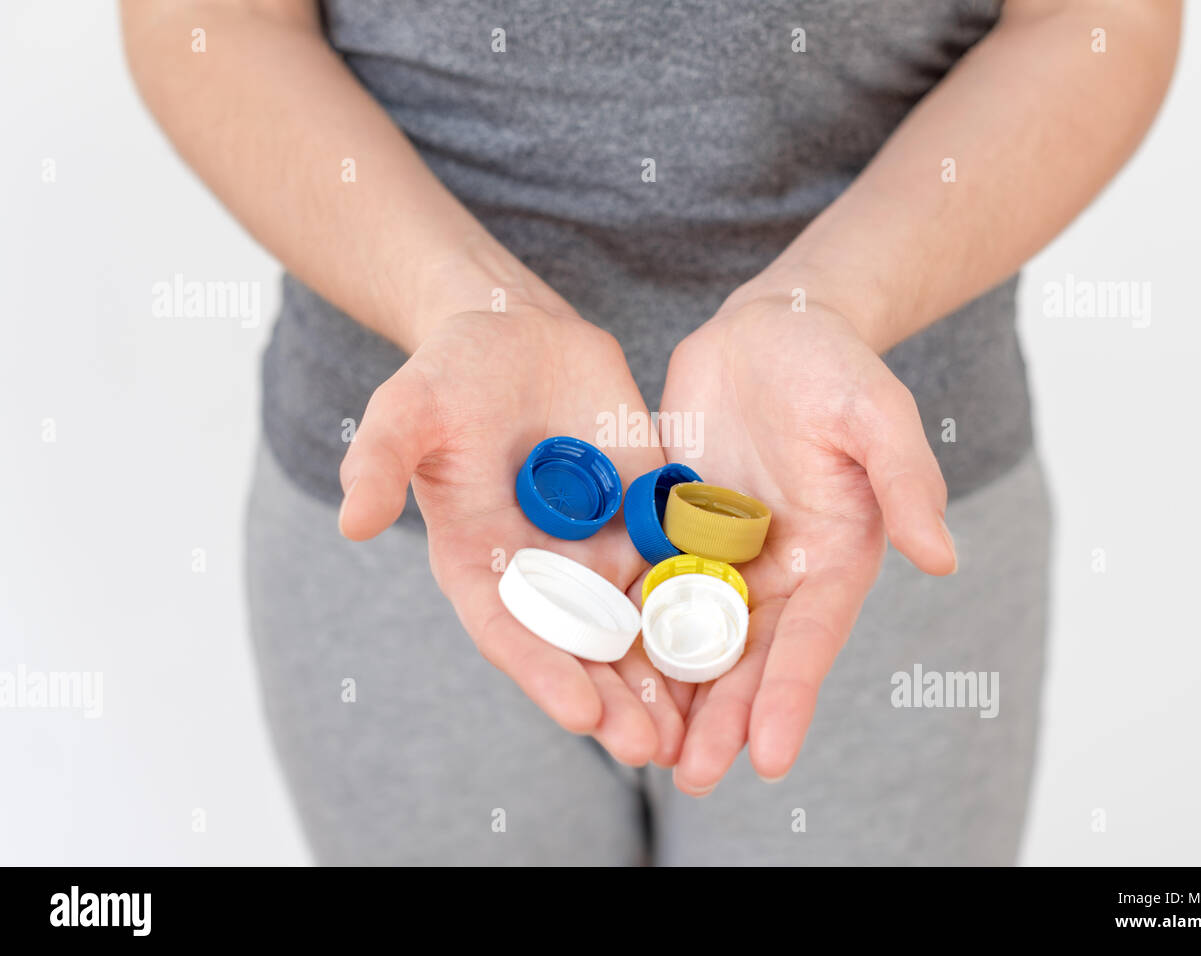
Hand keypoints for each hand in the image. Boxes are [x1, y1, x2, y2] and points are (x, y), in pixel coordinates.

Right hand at [339, 302, 683, 766]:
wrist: (518, 335)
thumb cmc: (451, 374)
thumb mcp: (408, 408)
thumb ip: (381, 461)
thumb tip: (352, 521)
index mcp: (481, 564)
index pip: (512, 633)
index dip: (545, 673)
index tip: (580, 715)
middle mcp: (544, 571)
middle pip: (583, 649)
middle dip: (616, 701)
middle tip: (652, 748)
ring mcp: (600, 549)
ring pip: (638, 626)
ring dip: (666, 678)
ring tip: (699, 729)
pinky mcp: (647, 517)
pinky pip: (680, 569)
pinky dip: (705, 610)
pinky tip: (741, 645)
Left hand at [658, 294, 956, 792]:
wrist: (769, 327)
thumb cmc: (833, 363)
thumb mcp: (877, 412)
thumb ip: (906, 480)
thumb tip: (941, 556)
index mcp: (833, 557)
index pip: (810, 638)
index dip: (790, 696)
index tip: (770, 756)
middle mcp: (777, 570)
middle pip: (747, 657)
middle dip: (723, 719)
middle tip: (690, 776)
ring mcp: (721, 555)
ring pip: (692, 637)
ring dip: (671, 695)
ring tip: (641, 751)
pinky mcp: (674, 531)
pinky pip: (647, 588)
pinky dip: (628, 632)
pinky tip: (598, 671)